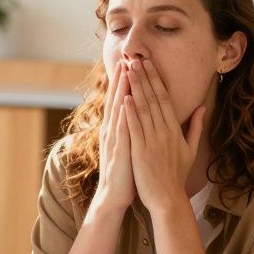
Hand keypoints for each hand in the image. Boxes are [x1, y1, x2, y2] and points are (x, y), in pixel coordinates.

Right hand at [92, 61, 135, 214]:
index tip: (134, 63)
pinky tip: (126, 100)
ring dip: (122, 90)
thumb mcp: (131, 147)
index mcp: (118, 129)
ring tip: (126, 71)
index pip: (123, 100)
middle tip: (127, 57)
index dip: (128, 82)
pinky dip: (123, 114)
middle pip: (118, 99)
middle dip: (123, 78)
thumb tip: (141, 116)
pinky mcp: (119, 151)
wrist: (113, 196)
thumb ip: (135, 130)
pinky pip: (121, 129)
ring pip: (118, 110)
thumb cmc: (126, 172)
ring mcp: (114, 140)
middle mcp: (113, 130)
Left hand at [124, 57, 205, 213]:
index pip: (165, 98)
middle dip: (145, 77)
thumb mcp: (191, 149)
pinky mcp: (141, 151)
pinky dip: (131, 113)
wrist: (168, 199)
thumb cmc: (177, 175)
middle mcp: (165, 132)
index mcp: (175, 129)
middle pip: (154, 98)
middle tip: (136, 57)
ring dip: (136, 88)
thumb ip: (196, 127)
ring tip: (129, 70)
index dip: (156, 79)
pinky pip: (136, 129)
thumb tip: (202, 107)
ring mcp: (153, 141)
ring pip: (144, 109)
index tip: (149, 63)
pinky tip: (126, 98)